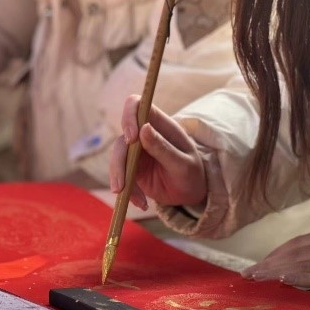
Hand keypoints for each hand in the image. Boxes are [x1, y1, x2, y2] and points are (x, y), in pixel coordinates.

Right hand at [108, 95, 206, 209]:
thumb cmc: (192, 173)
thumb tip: (144, 128)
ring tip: (134, 199)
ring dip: (120, 179)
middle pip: (122, 137)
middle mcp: (144, 134)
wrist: (191, 192)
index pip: (137, 105)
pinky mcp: (130, 168)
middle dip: (119, 160)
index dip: (129, 115)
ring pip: (117, 158)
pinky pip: (120, 176)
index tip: (131, 138)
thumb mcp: (183, 164)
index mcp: (160, 124)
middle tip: (123, 184)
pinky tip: (142, 203)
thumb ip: (164, 147)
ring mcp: (135, 152)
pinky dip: (128, 191)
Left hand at [241, 227, 309, 289]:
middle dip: (269, 263)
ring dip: (276, 270)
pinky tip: (283, 280)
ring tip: (256, 277)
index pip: (299, 243)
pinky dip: (301, 277)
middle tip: (248, 273)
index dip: (277, 253)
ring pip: (302, 264)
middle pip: (295, 254)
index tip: (261, 263)